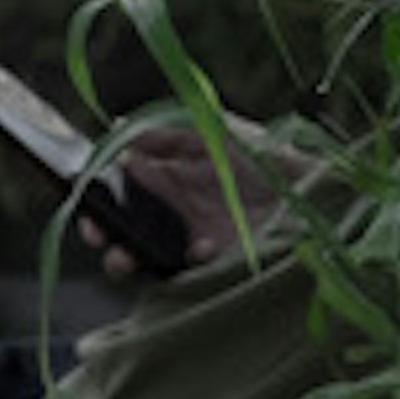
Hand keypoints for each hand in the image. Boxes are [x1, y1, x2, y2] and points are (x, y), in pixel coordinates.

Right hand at [77, 117, 266, 282]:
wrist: (313, 194)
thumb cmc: (263, 156)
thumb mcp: (212, 130)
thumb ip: (165, 129)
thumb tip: (117, 126)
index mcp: (167, 176)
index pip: (118, 188)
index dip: (97, 195)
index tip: (86, 199)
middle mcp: (172, 211)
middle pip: (121, 226)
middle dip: (101, 231)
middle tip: (96, 233)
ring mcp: (189, 240)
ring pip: (140, 255)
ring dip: (125, 257)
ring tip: (124, 257)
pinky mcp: (211, 266)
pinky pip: (183, 272)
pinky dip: (185, 262)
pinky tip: (200, 249)